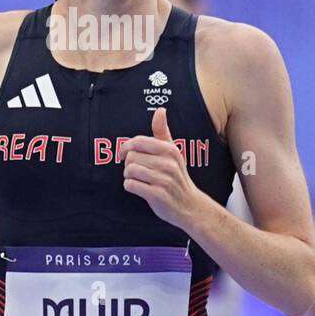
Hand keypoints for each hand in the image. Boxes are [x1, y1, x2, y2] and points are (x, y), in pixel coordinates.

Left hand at [118, 107, 203, 228]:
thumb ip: (163, 132)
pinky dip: (131, 187)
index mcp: (170, 150)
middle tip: (138, 171)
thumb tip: (160, 110)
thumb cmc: (177, 177)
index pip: (138, 141)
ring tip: (139, 180)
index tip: (124, 154)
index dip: (126, 147)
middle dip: (129, 164)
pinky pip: (131, 185)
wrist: (190, 205)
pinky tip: (140, 188)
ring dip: (129, 176)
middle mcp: (168, 163)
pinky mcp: (157, 195)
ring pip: (129, 170)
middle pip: (131, 157)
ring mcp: (164, 180)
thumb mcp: (172, 152)